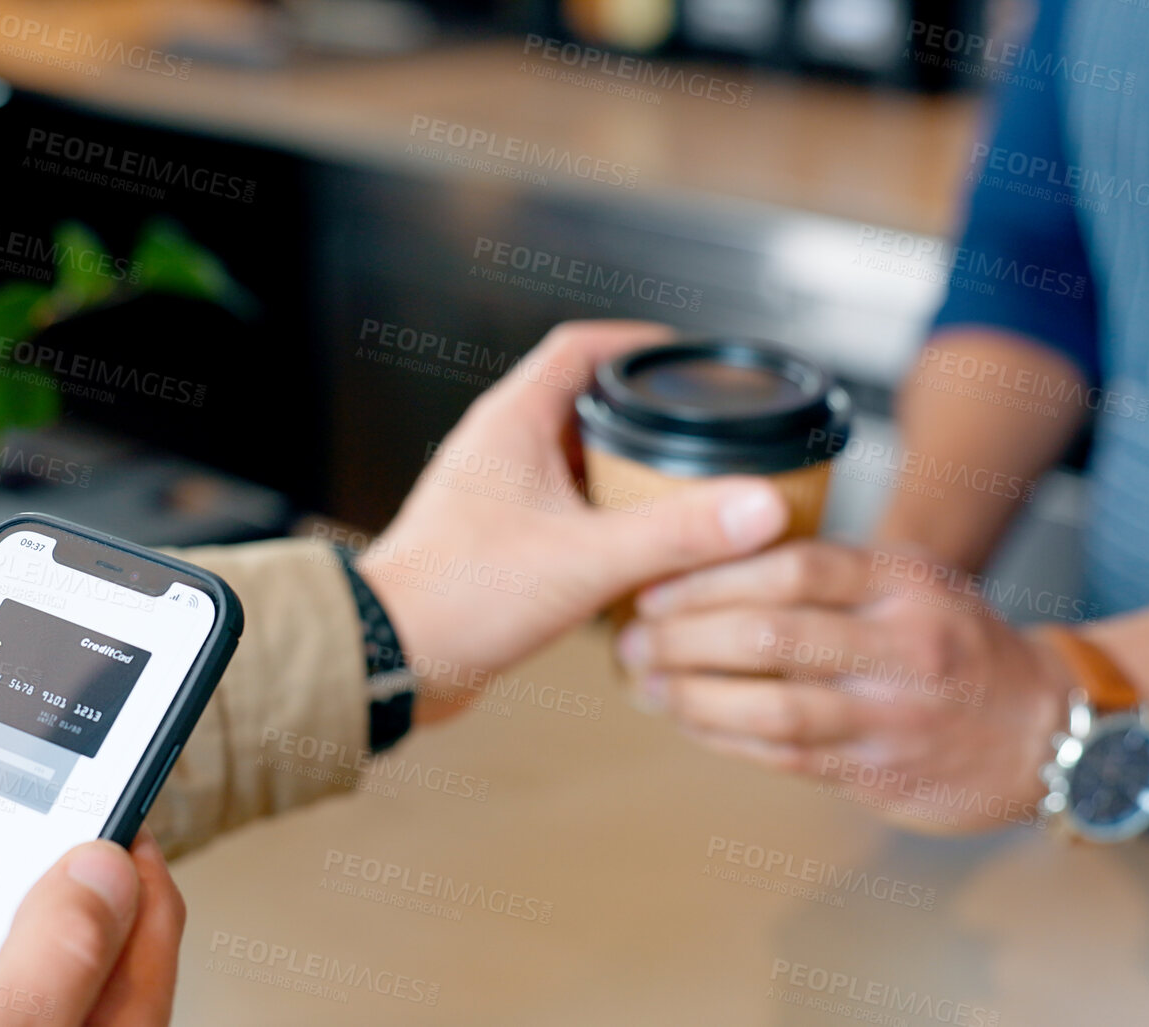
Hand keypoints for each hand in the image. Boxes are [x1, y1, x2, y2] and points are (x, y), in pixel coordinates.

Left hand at [364, 320, 789, 720]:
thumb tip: (757, 506)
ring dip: (625, 474)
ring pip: (574, 461)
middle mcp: (499, 448)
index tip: (686, 355)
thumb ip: (676, 532)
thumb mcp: (586, 559)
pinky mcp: (495, 538)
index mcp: (512, 422)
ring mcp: (495, 493)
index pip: (579, 347)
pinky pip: (561, 508)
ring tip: (682, 494)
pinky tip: (637, 553)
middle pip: (584, 404)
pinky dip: (602, 518)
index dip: (636, 342)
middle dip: (645, 418)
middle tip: (699, 434)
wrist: (391, 659)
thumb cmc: (457, 597)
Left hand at [619, 540, 1069, 832]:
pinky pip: (784, 756)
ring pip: (770, 707)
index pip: (795, 564)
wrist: (1045, 729)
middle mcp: (903, 645)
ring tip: (648, 685)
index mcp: (904, 581)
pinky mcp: (881, 773)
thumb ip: (828, 569)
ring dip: (692, 697)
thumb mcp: (910, 579)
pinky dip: (724, 738)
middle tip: (633, 639)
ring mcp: (893, 715)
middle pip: (770, 636)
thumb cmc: (955, 642)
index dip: (711, 576)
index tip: (655, 584)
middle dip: (683, 638)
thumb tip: (708, 556)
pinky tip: (691, 721)